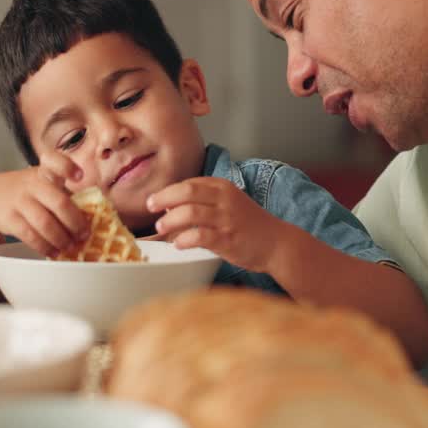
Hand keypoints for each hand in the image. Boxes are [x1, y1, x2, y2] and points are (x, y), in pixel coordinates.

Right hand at [0, 153, 89, 256]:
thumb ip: (64, 195)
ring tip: (71, 247)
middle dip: (75, 222)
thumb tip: (91, 220)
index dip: (68, 167)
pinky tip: (54, 252)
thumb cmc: (29, 192)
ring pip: (45, 222)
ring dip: (61, 238)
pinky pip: (30, 235)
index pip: (55, 161)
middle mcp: (33, 183)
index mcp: (46, 171)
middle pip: (59, 202)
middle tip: (85, 235)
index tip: (80, 176)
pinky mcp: (10, 218)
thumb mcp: (44, 183)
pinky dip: (45, 246)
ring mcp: (20, 200)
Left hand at [147, 177, 298, 272]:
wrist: (276, 243)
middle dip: (164, 199)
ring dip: (170, 220)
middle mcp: (225, 199)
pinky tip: (178, 243)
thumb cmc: (248, 225)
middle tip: (151, 208)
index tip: (154, 201)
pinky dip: (185, 239)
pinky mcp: (228, 239)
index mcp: (223, 187)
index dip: (168, 191)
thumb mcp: (227, 205)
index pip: (189, 183)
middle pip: (187, 192)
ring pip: (191, 212)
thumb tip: (167, 212)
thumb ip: (201, 205)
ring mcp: (227, 219)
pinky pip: (201, 236)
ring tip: (161, 228)